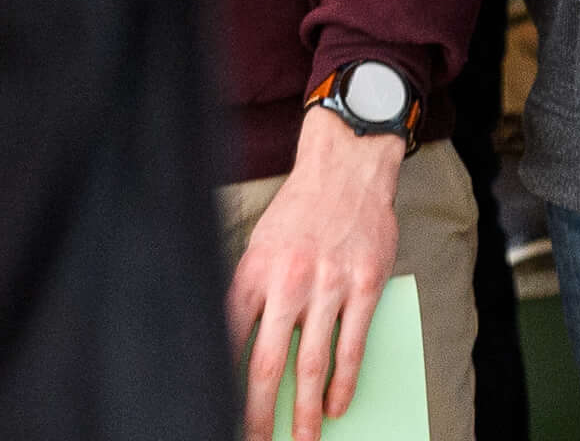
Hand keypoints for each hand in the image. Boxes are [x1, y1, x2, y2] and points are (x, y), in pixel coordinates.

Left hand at [227, 109, 406, 440]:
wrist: (347, 166)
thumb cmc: (300, 211)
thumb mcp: (260, 247)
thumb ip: (251, 295)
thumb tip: (236, 352)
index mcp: (252, 273)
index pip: (226, 341)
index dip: (219, 383)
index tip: (214, 413)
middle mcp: (287, 281)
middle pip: (265, 364)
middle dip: (257, 414)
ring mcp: (328, 284)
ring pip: (312, 363)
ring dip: (305, 411)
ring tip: (302, 440)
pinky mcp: (365, 283)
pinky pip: (352, 345)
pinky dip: (343, 382)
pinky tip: (336, 406)